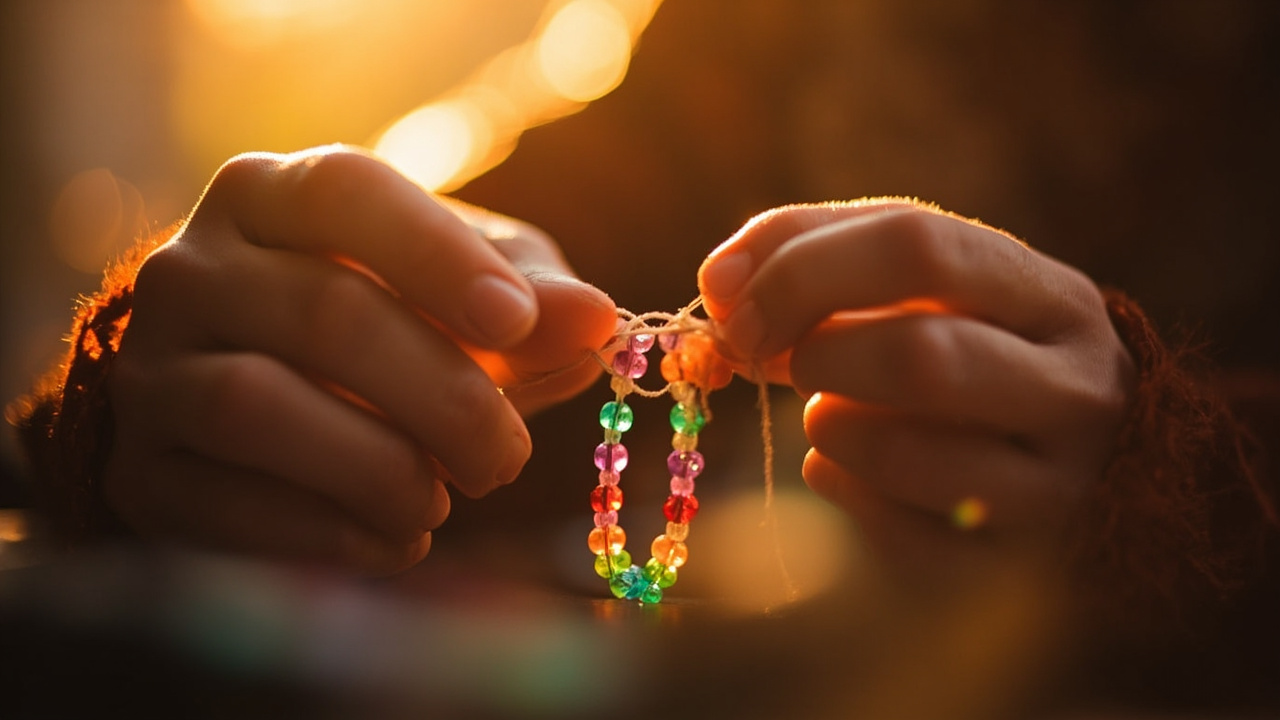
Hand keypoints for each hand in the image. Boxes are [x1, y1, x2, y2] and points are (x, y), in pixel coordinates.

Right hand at [104, 146, 616, 573]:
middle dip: (441, 395)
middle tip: (506, 458)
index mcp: (271, 194)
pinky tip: (398, 544)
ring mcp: (151, 371)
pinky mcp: (139, 472)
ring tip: (446, 503)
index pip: (347, 191)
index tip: (521, 322)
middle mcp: (191, 268)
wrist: (247, 399)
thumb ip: (530, 300)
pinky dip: (330, 535)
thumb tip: (599, 320)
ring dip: (380, 469)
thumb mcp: (464, 291)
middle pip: (323, 312)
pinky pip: (226, 506)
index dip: (439, 256)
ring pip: (258, 407)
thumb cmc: (386, 324)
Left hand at [697, 200, 1133, 572]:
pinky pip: (893, 536)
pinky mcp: (1011, 569)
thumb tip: (719, 281)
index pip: (918, 247)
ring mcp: (1053, 489)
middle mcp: (1075, 391)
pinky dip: (845, 493)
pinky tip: (858, 470)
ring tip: (831, 413)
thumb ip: (813, 249)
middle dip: (818, 357)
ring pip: (900, 455)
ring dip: (828, 427)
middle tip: (786, 363)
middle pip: (918, 357)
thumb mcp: (918, 280)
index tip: (738, 309)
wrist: (1074, 462)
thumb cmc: (967, 346)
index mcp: (1049, 296)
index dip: (803, 273)